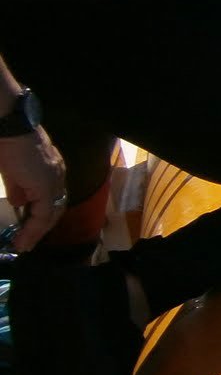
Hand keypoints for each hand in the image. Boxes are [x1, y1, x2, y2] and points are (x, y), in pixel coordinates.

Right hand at [0, 129, 66, 250]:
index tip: (30, 230)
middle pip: (56, 208)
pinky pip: (43, 213)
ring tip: (24, 245)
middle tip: (27, 243)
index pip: (52, 198)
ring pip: (51, 213)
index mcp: (52, 171)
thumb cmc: (9, 144)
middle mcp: (58, 177)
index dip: (43, 216)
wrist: (11, 129)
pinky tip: (23, 238)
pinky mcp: (45, 186)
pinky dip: (34, 229)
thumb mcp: (13, 171)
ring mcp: (53, 181)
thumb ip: (19, 188)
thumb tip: (19, 203)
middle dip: (42, 228)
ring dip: (37, 232)